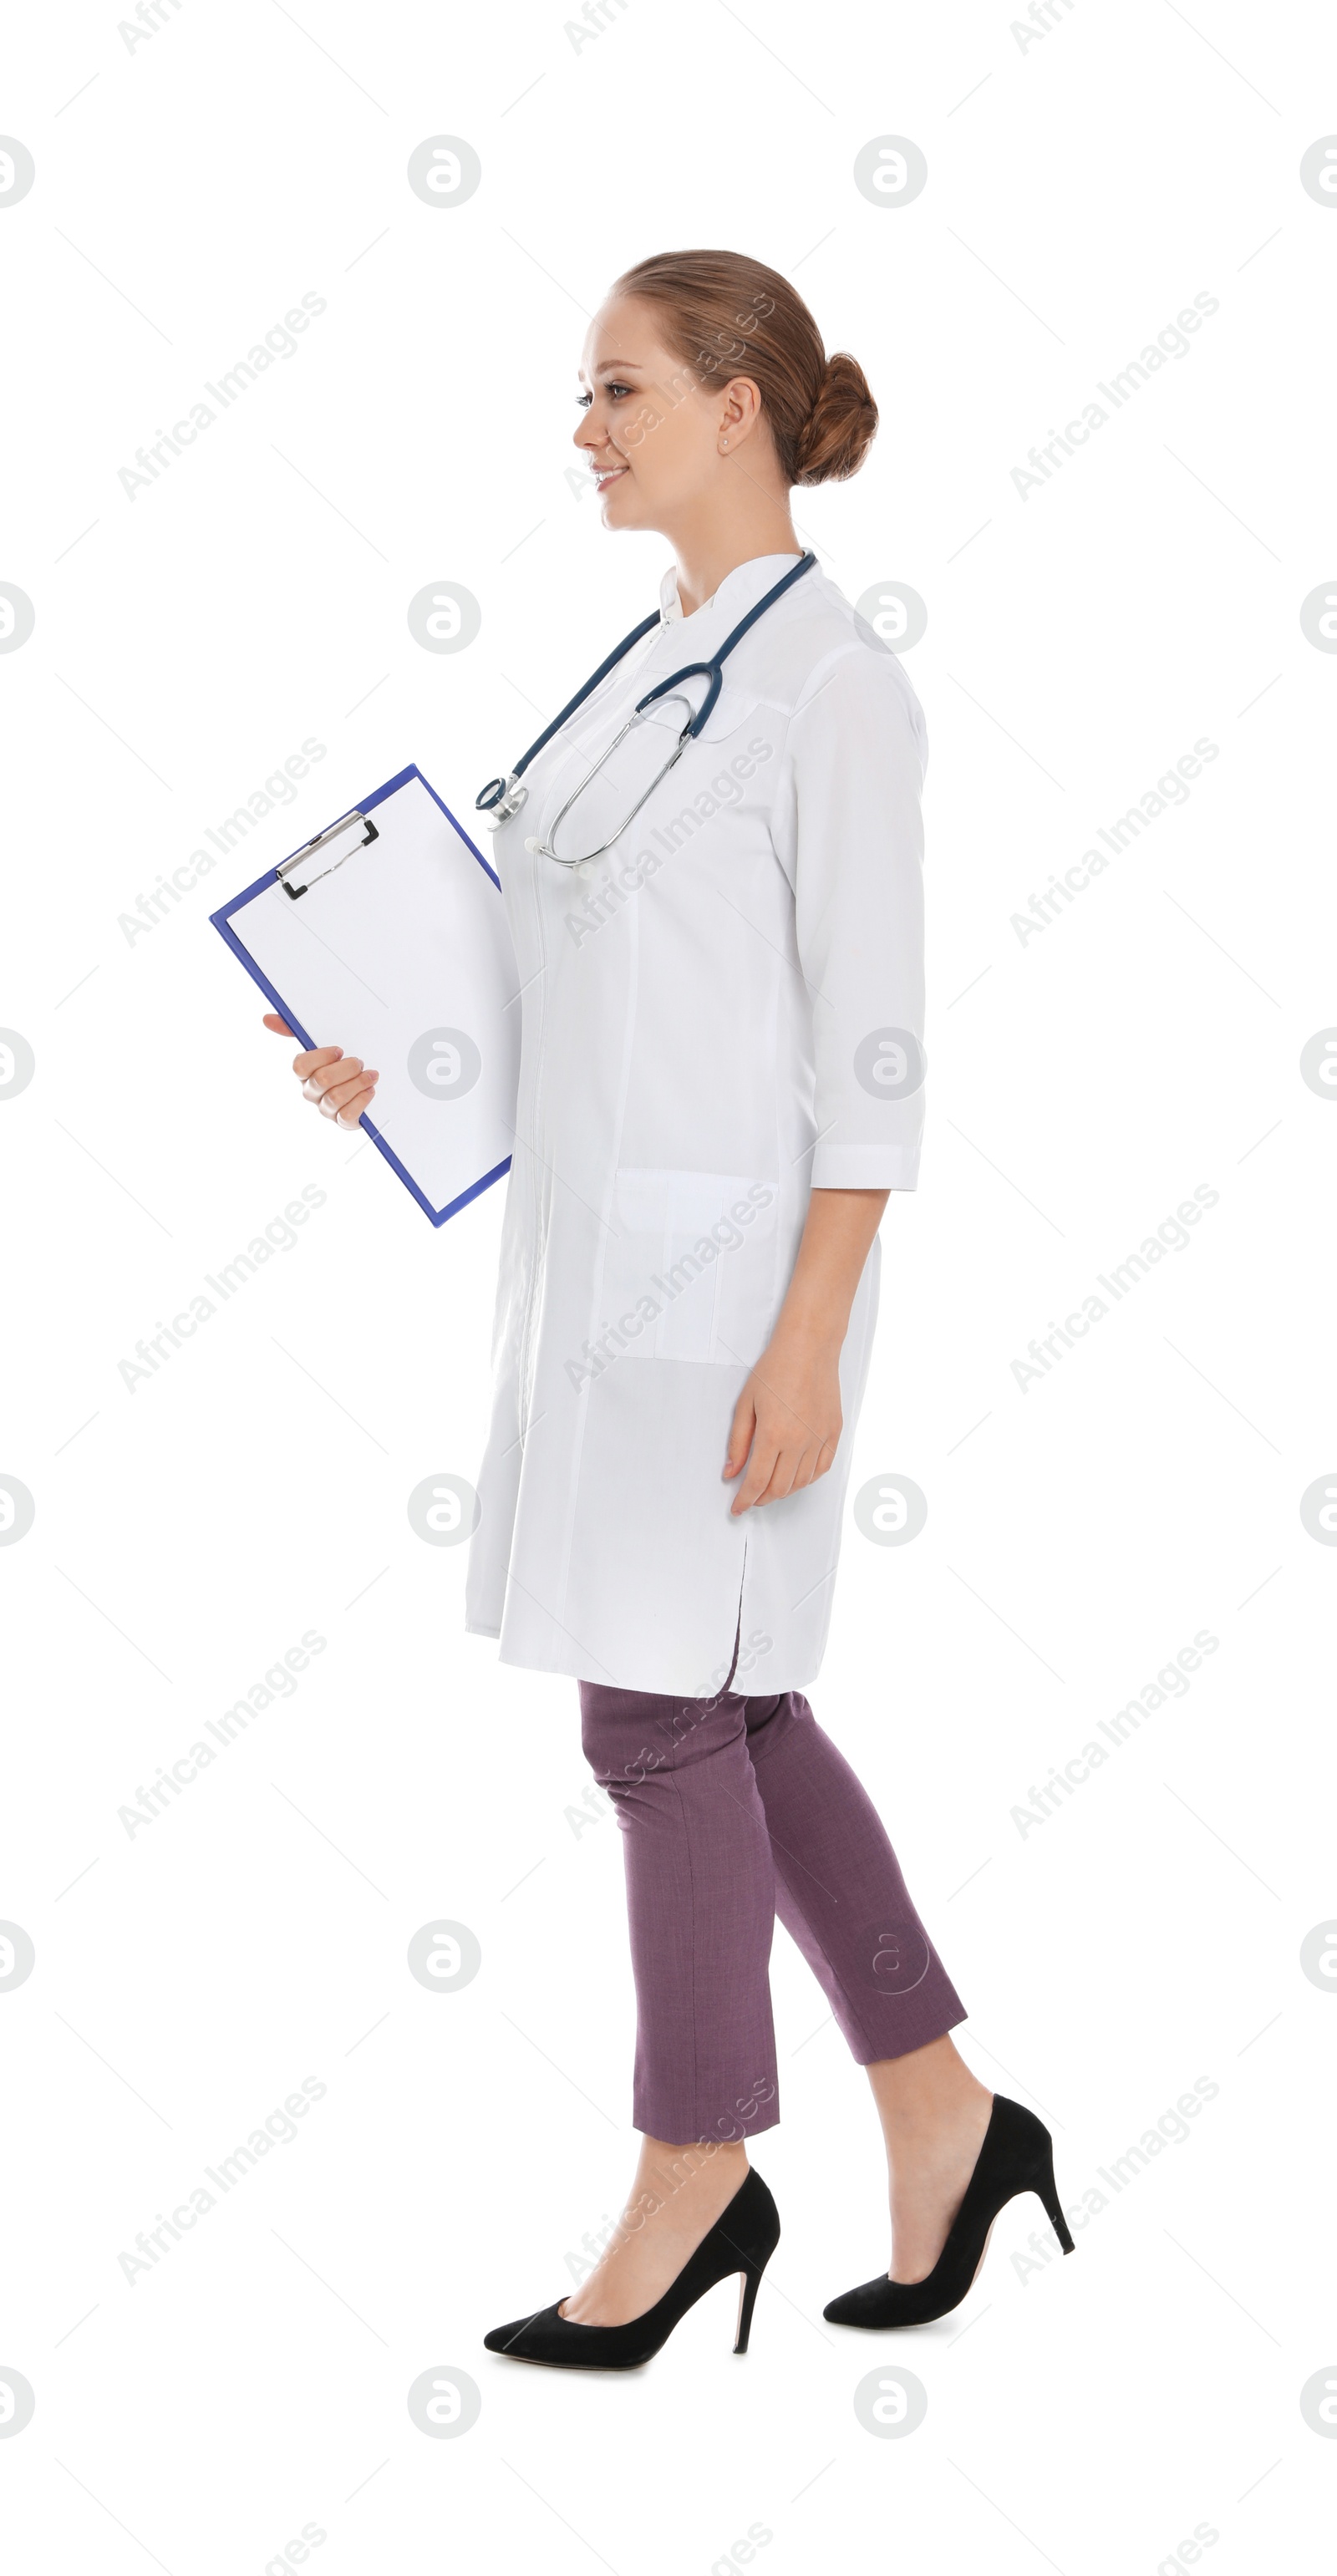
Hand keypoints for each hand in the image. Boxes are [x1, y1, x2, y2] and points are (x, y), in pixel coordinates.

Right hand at [262, 1013, 378, 1129]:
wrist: (366, 1088)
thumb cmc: (340, 1065)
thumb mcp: (323, 1046)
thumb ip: (295, 1031)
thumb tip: (267, 1019)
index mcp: (304, 1073)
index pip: (300, 1066)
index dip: (321, 1057)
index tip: (339, 1050)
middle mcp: (312, 1092)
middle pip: (322, 1080)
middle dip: (346, 1068)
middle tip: (359, 1062)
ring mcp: (326, 1109)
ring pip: (336, 1097)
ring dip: (358, 1083)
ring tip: (370, 1075)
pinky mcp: (342, 1121)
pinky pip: (347, 1114)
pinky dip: (361, 1100)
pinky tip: (369, 1090)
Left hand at [723, 1327, 842, 1513]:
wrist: (809, 1348)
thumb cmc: (775, 1369)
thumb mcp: (745, 1405)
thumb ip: (738, 1443)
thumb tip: (731, 1472)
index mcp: (773, 1434)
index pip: (757, 1482)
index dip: (745, 1500)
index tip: (737, 1508)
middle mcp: (799, 1441)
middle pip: (780, 1488)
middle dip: (762, 1498)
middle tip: (751, 1497)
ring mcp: (819, 1438)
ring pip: (802, 1482)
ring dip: (784, 1490)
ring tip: (770, 1486)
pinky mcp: (834, 1432)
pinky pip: (822, 1468)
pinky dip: (807, 1479)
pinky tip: (796, 1476)